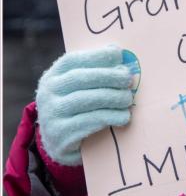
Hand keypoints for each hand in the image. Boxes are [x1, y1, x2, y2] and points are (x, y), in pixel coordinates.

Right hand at [35, 46, 133, 165]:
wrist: (59, 143)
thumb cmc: (76, 108)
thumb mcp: (78, 88)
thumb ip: (94, 70)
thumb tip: (117, 52)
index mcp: (52, 76)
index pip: (72, 60)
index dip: (97, 55)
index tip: (118, 54)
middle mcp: (48, 93)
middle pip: (80, 79)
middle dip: (108, 76)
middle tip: (128, 79)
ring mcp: (51, 114)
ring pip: (85, 100)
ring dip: (112, 97)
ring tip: (127, 99)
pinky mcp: (60, 134)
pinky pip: (88, 122)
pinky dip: (110, 117)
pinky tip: (123, 116)